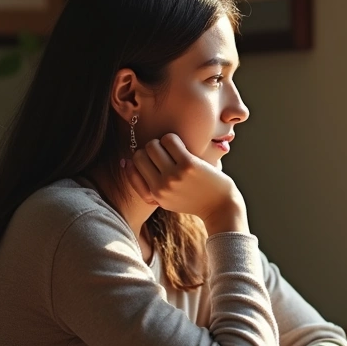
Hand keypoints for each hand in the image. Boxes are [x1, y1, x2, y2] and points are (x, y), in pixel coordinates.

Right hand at [125, 133, 248, 233]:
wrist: (221, 207)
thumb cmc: (194, 199)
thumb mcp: (167, 199)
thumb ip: (147, 184)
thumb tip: (125, 161)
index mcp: (154, 195)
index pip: (132, 168)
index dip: (140, 160)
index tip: (152, 159)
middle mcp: (161, 186)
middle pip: (140, 153)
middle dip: (151, 150)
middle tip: (165, 153)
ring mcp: (174, 175)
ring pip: (152, 145)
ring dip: (162, 143)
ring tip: (173, 149)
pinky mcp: (188, 164)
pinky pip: (170, 140)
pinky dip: (173, 139)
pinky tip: (182, 146)